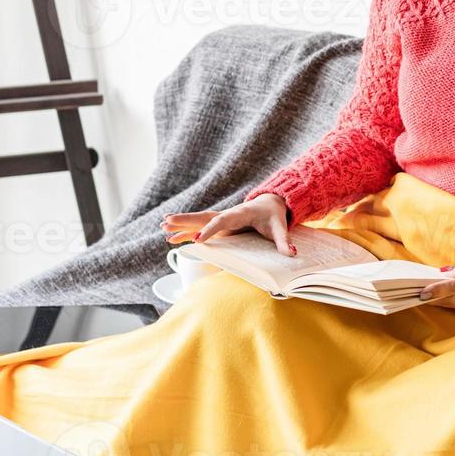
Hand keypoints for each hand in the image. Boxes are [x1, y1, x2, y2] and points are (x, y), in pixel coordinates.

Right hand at [162, 193, 295, 255]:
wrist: (270, 202)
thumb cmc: (273, 215)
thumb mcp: (280, 227)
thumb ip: (284, 241)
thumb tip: (292, 253)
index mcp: (240, 213)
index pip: (222, 220)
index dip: (210, 230)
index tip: (199, 240)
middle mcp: (227, 214)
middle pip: (203, 216)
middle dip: (186, 221)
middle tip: (167, 223)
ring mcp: (221, 218)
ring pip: (198, 221)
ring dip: (181, 224)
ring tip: (162, 227)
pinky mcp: (219, 224)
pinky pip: (199, 227)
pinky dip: (185, 232)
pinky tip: (170, 238)